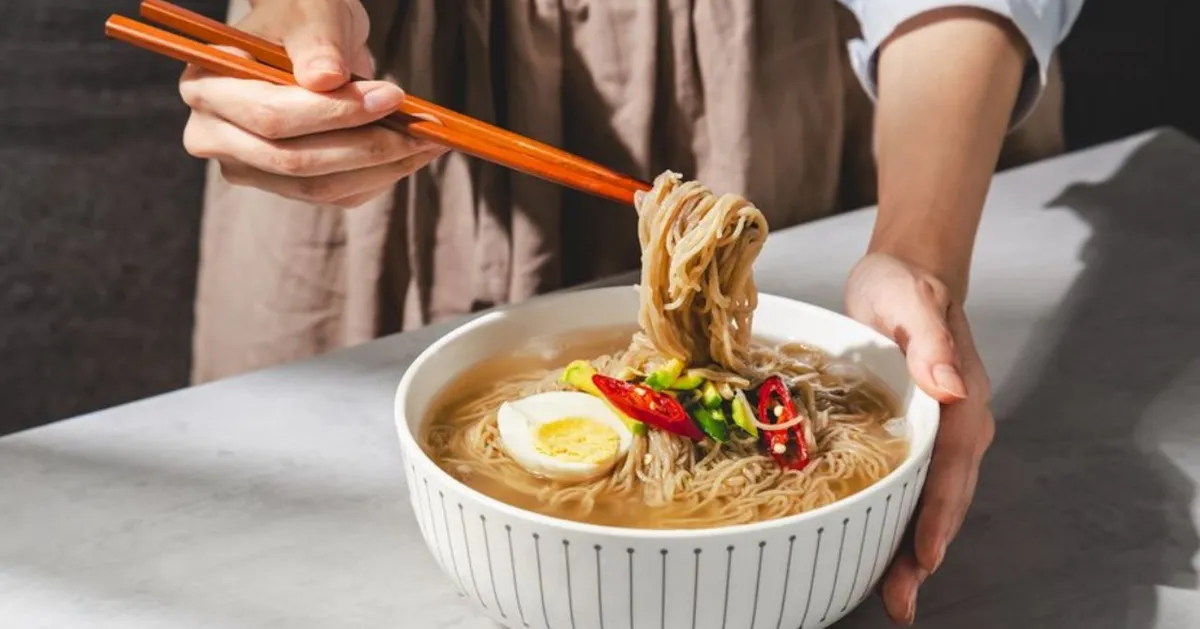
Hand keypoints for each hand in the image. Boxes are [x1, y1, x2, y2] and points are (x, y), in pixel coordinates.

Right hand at [178, 0, 444, 207]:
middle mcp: (214, 134)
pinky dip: (379, 178)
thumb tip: (326, 79)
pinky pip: (335, 195)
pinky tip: (410, 155)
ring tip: (427, 142)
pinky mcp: (281, 186)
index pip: (273, 117)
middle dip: (366, 147)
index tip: (392, 96)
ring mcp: (246, 167)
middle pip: (294, 161)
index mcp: (207, 85)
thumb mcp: (311, 12)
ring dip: (381, 169)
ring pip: (319, 187)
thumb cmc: (302, 15)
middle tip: (422, 129)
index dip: (336, 113)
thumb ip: (316, 42)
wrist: (307, 35)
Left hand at [844, 252, 994, 624]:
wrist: (905, 273)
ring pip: (932, 499)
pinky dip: (902, 519)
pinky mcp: (919, 433)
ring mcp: (942, 432)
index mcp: (961, 399)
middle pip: (946, 497)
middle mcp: (959, 423)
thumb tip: (949, 386)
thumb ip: (930, 342)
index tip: (924, 556)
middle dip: (925, 550)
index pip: (952, 468)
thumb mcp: (910, 301)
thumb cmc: (903, 285)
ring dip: (913, 546)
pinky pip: (915, 484)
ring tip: (894, 595)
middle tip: (901, 600)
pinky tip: (881, 547)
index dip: (938, 515)